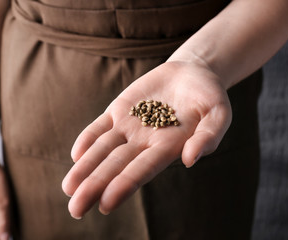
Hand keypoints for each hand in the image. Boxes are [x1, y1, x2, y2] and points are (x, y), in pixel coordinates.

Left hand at [62, 61, 231, 218]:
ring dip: (85, 168)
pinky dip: (88, 138)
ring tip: (68, 189)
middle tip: (76, 210)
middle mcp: (145, 141)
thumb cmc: (209, 96)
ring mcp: (130, 126)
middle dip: (96, 186)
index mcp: (168, 147)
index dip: (124, 185)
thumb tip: (191, 160)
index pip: (142, 170)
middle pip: (116, 165)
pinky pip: (99, 126)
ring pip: (103, 149)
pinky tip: (76, 155)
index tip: (106, 203)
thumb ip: (209, 136)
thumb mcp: (219, 112)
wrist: (191, 73)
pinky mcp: (120, 110)